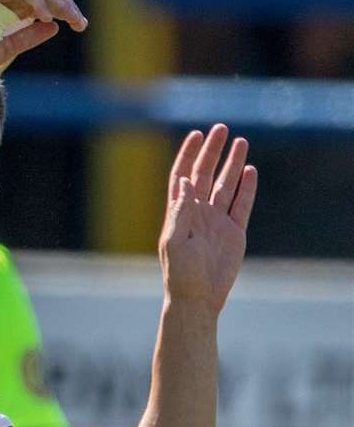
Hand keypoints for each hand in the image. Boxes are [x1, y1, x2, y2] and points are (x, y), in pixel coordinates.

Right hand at [0, 0, 86, 71]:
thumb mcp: (0, 50)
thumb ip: (25, 39)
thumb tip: (53, 27)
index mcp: (12, 11)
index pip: (45, 2)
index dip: (65, 11)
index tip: (80, 26)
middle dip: (66, 5)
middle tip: (81, 23)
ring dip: (57, 0)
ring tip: (71, 18)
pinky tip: (43, 16)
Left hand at [159, 125, 257, 313]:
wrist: (198, 297)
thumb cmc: (180, 273)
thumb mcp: (174, 241)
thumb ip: (180, 211)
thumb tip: (185, 181)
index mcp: (179, 213)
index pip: (182, 176)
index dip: (187, 155)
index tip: (195, 135)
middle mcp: (197, 213)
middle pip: (205, 174)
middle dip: (212, 151)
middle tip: (221, 128)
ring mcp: (217, 221)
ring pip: (226, 185)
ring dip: (232, 164)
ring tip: (241, 141)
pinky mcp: (235, 232)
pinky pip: (242, 204)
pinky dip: (247, 187)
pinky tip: (250, 170)